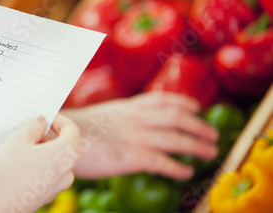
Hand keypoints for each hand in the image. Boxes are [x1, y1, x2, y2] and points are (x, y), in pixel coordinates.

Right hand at [0, 114, 79, 212]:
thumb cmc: (7, 171)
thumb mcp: (18, 140)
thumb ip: (34, 127)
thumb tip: (42, 122)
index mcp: (65, 154)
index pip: (72, 129)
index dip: (59, 119)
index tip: (45, 116)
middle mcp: (68, 172)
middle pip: (65, 145)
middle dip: (48, 134)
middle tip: (29, 129)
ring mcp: (58, 186)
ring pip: (55, 160)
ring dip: (42, 149)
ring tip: (21, 146)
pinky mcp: (47, 195)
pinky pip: (48, 173)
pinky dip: (38, 163)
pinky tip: (19, 163)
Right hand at [63, 92, 218, 179]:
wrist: (59, 137)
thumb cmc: (77, 129)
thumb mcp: (102, 115)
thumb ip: (120, 116)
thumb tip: (130, 122)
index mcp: (128, 106)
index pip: (162, 100)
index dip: (184, 102)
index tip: (198, 107)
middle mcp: (136, 118)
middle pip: (177, 118)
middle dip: (199, 126)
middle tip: (213, 135)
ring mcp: (135, 136)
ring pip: (177, 139)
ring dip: (198, 146)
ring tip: (210, 153)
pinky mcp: (131, 157)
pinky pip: (163, 163)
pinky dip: (178, 168)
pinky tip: (187, 173)